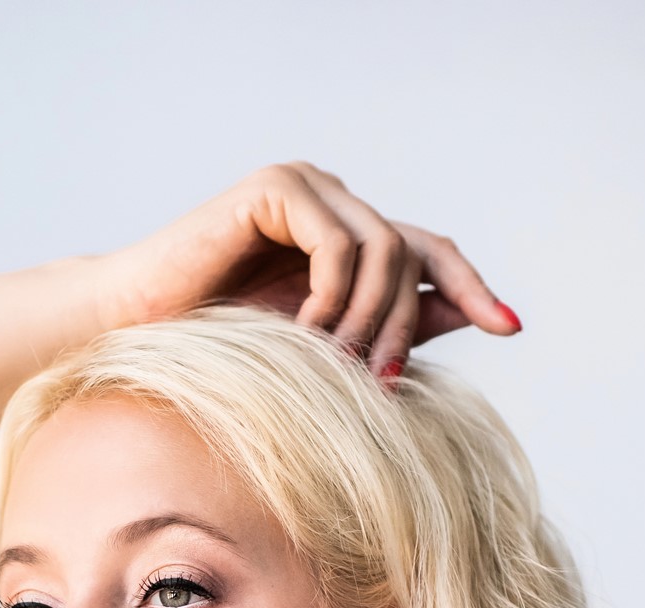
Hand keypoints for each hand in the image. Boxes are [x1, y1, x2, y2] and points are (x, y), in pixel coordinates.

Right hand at [94, 160, 518, 376]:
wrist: (135, 335)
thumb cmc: (214, 350)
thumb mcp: (316, 349)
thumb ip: (380, 327)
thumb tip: (461, 317)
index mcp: (344, 237)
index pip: (427, 252)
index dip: (470, 288)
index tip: (509, 327)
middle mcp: (331, 202)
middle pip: (412, 254)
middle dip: (408, 325)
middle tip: (384, 381)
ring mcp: (305, 188)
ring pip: (384, 249)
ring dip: (371, 318)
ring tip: (338, 366)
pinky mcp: (277, 188)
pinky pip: (339, 244)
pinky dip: (333, 298)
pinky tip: (305, 334)